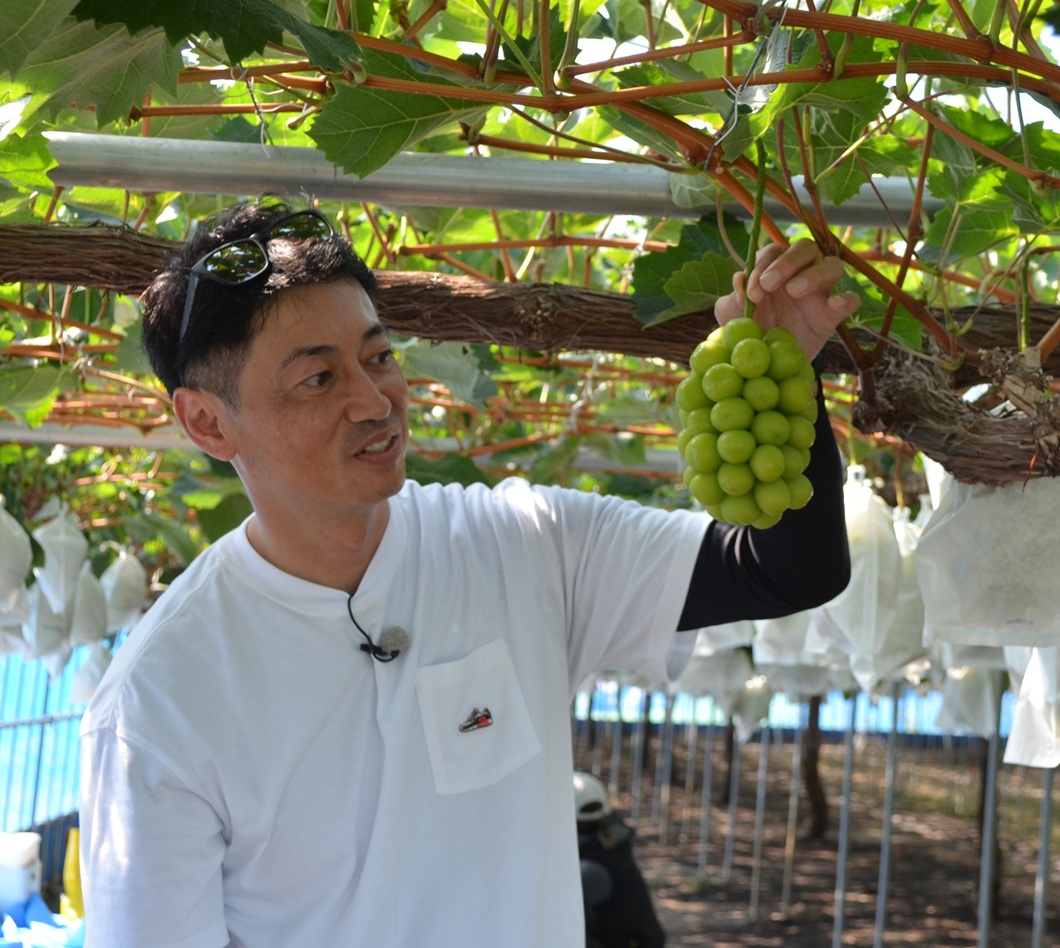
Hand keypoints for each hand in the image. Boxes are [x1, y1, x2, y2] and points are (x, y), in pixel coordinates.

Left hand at [714, 239, 858, 358]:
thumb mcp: (732, 317)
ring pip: (832, 266)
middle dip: (787, 261)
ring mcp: (819, 293)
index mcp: (773, 269)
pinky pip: (851, 300)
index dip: (762, 265)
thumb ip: (732, 299)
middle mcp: (799, 274)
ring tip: (795, 291)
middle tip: (769, 283)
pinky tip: (835, 304)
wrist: (766, 363)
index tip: (752, 292)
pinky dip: (847, 299)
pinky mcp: (832, 316)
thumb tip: (739, 280)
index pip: (773, 252)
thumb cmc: (750, 330)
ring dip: (815, 273)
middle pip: (805, 248)